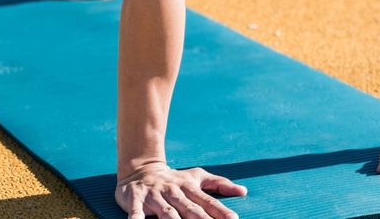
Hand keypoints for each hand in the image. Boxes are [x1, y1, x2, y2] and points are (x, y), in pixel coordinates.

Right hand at [115, 161, 246, 218]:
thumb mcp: (197, 177)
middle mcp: (174, 191)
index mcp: (189, 187)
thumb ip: (219, 184)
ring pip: (167, 212)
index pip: (208, 202)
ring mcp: (155, 195)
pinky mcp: (135, 199)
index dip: (220, 211)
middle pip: (190, 209)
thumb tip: (244, 191)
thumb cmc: (174, 178)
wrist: (140, 168)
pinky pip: (136, 212)